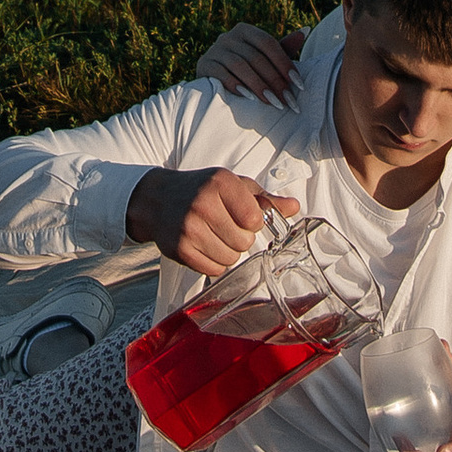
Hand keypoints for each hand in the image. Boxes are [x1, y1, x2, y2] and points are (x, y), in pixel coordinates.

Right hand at [125, 164, 302, 276]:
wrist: (157, 200)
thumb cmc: (200, 191)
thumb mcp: (233, 185)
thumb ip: (265, 199)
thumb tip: (294, 207)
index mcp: (220, 182)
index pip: (255, 218)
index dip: (253, 222)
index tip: (241, 216)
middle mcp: (203, 203)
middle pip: (244, 241)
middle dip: (240, 238)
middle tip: (225, 227)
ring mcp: (189, 228)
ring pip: (231, 258)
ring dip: (228, 252)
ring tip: (214, 236)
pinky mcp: (180, 249)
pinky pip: (214, 269)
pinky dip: (214, 262)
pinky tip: (204, 246)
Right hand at [194, 20, 301, 106]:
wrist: (213, 81)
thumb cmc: (246, 69)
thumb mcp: (264, 58)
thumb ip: (282, 48)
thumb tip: (306, 30)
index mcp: (245, 30)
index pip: (268, 43)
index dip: (284, 63)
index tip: (299, 85)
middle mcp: (228, 36)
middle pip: (255, 56)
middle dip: (274, 80)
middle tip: (288, 101)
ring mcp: (214, 49)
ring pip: (239, 65)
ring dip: (259, 85)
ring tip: (273, 102)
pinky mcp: (204, 65)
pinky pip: (221, 74)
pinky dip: (237, 86)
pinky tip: (250, 99)